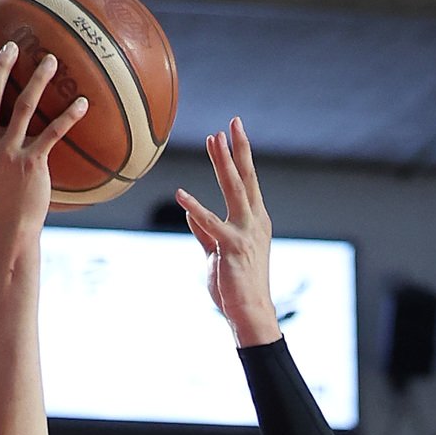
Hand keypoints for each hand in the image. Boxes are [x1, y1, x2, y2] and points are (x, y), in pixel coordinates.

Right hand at [0, 43, 87, 237]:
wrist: (4, 236)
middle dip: (1, 68)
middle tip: (13, 45)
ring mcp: (8, 153)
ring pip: (24, 107)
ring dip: (38, 81)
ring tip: (52, 60)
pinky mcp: (31, 165)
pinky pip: (52, 133)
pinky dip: (68, 116)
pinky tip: (83, 103)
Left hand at [176, 117, 281, 345]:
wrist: (249, 312)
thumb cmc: (235, 285)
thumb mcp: (216, 253)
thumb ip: (205, 233)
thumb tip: (190, 213)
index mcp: (254, 220)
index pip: (247, 181)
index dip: (240, 155)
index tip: (232, 131)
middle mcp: (255, 221)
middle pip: (245, 178)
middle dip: (238, 148)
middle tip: (232, 122)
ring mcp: (245, 233)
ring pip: (234, 190)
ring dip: (223, 164)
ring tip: (214, 140)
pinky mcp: (232, 248)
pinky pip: (210, 224)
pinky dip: (195, 208)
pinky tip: (180, 194)